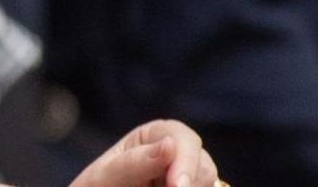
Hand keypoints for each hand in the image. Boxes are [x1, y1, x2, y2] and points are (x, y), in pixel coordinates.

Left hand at [70, 119, 218, 186]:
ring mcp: (187, 176)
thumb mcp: (108, 176)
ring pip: (209, 183)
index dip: (185, 159)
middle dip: (190, 182)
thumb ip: (136, 162)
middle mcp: (176, 153)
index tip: (178, 186)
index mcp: (152, 136)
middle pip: (203, 164)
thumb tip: (170, 144)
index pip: (180, 136)